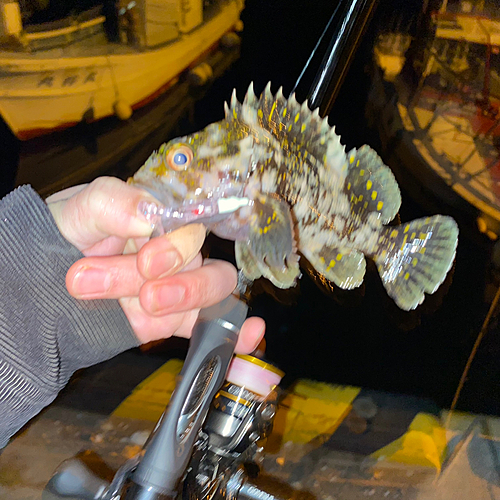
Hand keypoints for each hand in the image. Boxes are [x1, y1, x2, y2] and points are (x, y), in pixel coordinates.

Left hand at [46, 177, 264, 352]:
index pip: (191, 228)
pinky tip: (250, 335)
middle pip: (203, 265)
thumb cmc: (70, 232)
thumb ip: (111, 203)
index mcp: (164, 219)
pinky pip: (211, 326)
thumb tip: (147, 214)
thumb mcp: (81, 208)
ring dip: (181, 300)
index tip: (145, 259)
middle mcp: (179, 251)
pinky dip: (236, 333)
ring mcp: (179, 287)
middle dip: (174, 281)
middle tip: (137, 286)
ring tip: (143, 304)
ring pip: (207, 293)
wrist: (49, 280)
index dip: (177, 246)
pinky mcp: (174, 319)